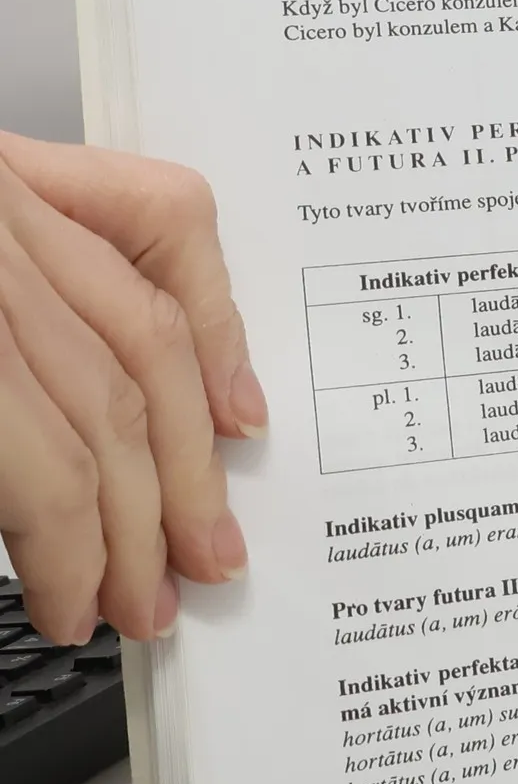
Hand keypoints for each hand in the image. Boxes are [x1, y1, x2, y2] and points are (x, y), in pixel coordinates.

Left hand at [0, 132, 263, 643]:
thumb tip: (20, 540)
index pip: (44, 465)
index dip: (74, 558)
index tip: (78, 615)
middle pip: (110, 406)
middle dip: (145, 521)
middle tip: (161, 596)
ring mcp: (12, 200)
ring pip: (148, 333)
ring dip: (188, 447)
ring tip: (204, 526)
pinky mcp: (24, 168)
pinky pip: (160, 223)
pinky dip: (211, 309)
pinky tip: (229, 393)